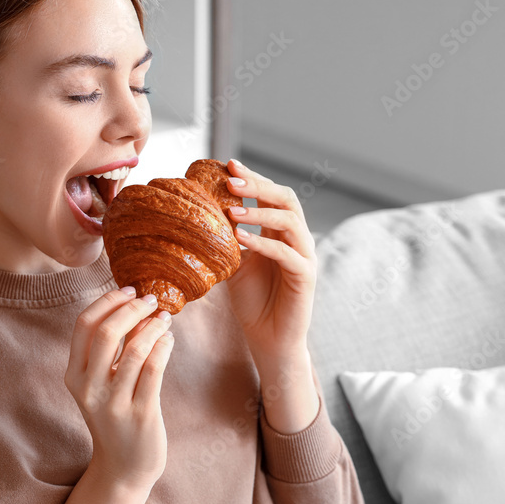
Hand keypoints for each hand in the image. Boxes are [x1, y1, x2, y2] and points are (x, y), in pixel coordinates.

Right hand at [65, 287, 174, 491]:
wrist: (124, 467)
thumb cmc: (115, 415)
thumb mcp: (101, 383)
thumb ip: (110, 349)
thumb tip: (133, 304)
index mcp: (73, 376)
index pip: (84, 325)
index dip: (107, 301)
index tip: (129, 290)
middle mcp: (89, 390)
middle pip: (106, 333)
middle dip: (131, 309)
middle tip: (150, 299)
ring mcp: (114, 404)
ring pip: (134, 350)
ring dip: (153, 327)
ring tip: (164, 318)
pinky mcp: (140, 415)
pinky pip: (153, 370)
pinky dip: (163, 347)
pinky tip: (169, 340)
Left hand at [222, 159, 317, 374]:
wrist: (269, 338)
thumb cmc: (253, 301)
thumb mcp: (234, 263)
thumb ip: (227, 238)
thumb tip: (198, 214)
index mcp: (281, 232)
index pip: (272, 195)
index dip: (253, 178)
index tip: (228, 165)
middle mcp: (297, 239)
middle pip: (286, 199)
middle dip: (258, 186)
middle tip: (230, 180)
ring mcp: (305, 257)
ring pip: (290, 221)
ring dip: (260, 212)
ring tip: (232, 210)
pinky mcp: (305, 277)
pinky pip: (288, 254)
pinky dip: (264, 243)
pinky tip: (240, 238)